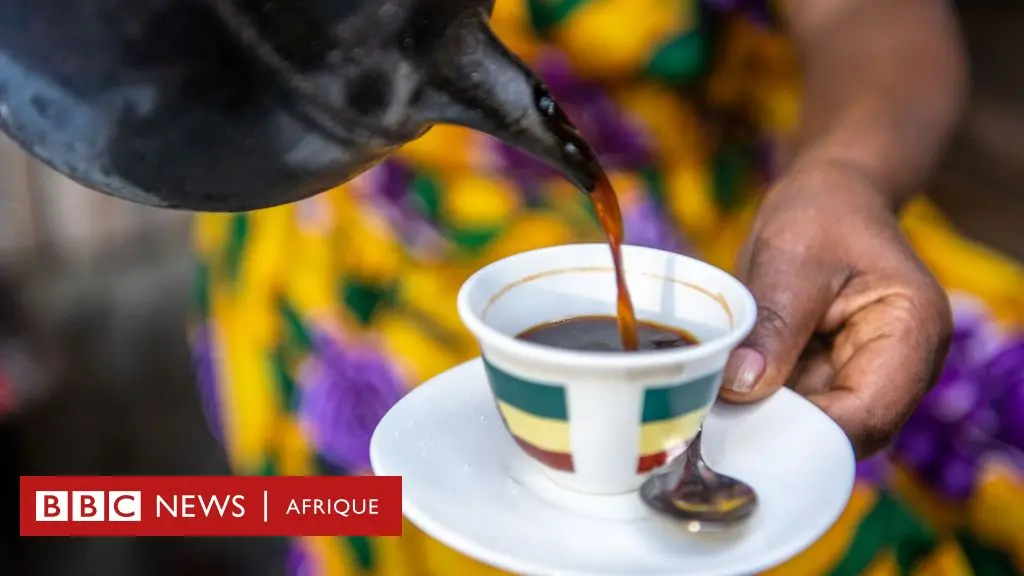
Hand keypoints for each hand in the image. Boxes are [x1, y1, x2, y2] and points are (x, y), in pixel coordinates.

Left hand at [718, 161, 952, 457]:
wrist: (829, 197)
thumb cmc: (820, 213)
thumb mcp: (790, 259)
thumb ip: (773, 325)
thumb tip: (742, 388)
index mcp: (914, 330)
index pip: (869, 412)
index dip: (807, 431)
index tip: (742, 425)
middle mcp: (904, 366)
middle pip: (847, 429)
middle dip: (783, 431)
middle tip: (714, 423)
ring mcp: (871, 375)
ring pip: (820, 426)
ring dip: (769, 421)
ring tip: (712, 407)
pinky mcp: (838, 378)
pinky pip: (801, 408)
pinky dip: (764, 406)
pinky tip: (723, 396)